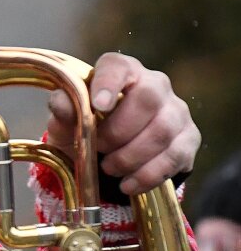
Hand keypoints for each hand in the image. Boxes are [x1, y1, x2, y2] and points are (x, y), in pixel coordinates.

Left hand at [46, 52, 199, 196]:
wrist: (110, 158)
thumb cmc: (89, 130)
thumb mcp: (68, 123)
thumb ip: (64, 111)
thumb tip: (61, 103)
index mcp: (122, 72)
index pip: (118, 66)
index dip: (109, 83)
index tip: (98, 105)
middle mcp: (155, 85)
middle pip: (148, 98)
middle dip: (118, 131)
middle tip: (100, 149)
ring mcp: (176, 111)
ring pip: (162, 131)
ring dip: (131, 156)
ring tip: (110, 168)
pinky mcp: (189, 139)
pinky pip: (175, 157)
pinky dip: (147, 175)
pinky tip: (128, 184)